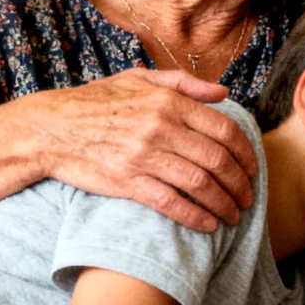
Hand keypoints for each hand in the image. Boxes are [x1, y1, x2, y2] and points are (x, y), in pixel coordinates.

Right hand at [21, 68, 254, 231]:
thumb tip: (223, 92)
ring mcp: (144, 156)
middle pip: (218, 160)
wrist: (52, 128)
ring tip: (233, 215)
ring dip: (224, 204)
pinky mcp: (128, 182)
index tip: (252, 169)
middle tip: (248, 198)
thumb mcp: (140, 79)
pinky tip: (208, 225)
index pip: (224, 130)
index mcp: (169, 103)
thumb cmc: (97, 102)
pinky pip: (171, 203)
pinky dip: (195, 216)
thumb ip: (185, 84)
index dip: (245, 153)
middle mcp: (161, 128)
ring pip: (200, 184)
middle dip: (240, 184)